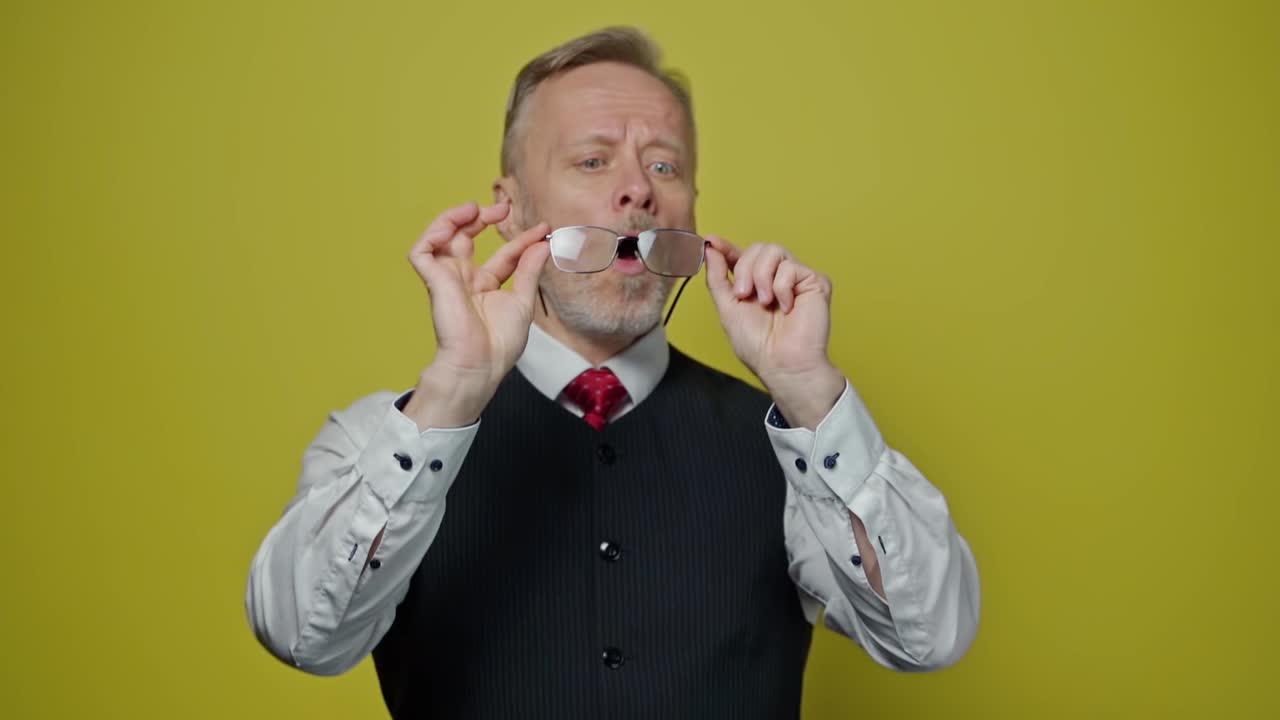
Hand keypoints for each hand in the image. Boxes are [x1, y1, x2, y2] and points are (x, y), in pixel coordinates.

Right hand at [403, 201, 548, 427]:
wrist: (480, 363)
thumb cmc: (499, 343)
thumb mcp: (522, 300)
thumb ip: (529, 269)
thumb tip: (543, 243)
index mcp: (487, 287)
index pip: (504, 254)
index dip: (521, 239)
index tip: (542, 228)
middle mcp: (465, 279)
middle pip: (468, 238)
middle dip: (484, 219)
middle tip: (503, 209)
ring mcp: (447, 279)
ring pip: (442, 237)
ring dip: (456, 218)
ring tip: (474, 208)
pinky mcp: (432, 280)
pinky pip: (423, 250)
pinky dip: (435, 232)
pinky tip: (455, 224)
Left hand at [704, 236, 844, 428]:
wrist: (781, 363)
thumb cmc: (757, 345)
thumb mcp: (727, 307)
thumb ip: (718, 277)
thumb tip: (710, 248)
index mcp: (754, 283)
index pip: (741, 256)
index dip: (727, 246)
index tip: (713, 241)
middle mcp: (775, 278)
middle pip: (758, 248)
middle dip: (745, 268)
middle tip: (744, 295)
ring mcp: (796, 278)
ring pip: (774, 250)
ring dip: (762, 277)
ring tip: (766, 302)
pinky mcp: (815, 281)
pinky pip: (791, 267)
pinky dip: (782, 288)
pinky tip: (787, 307)